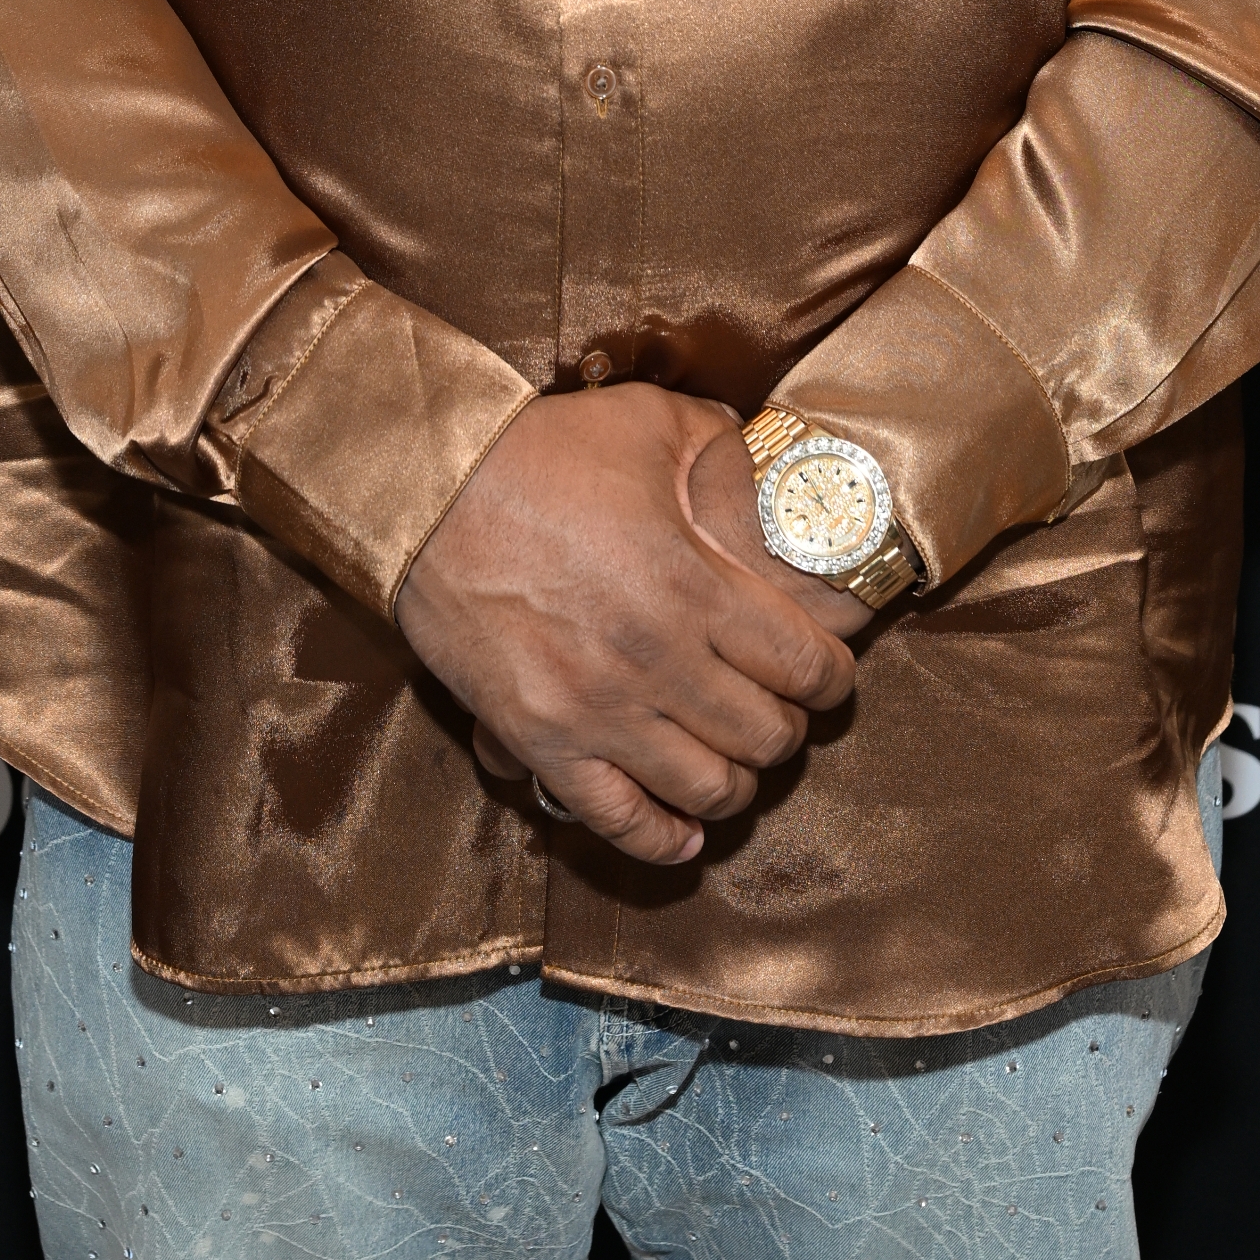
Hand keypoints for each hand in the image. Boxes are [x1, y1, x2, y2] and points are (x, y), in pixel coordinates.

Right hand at [396, 384, 856, 867]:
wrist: (426, 490)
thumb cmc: (538, 451)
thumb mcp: (644, 420)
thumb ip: (716, 440)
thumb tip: (757, 452)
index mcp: (694, 586)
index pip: (805, 667)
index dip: (833, 680)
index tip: (830, 676)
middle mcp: (657, 662)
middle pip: (767, 736)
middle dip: (787, 727)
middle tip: (778, 708)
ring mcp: (597, 711)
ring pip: (707, 789)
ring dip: (736, 783)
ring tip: (733, 759)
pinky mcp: (541, 739)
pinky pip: (617, 819)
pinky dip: (662, 839)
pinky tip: (683, 833)